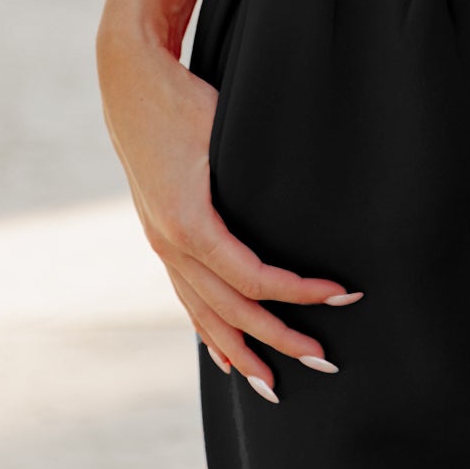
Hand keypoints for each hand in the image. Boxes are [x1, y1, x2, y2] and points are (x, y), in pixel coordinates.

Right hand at [97, 21, 359, 399]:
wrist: (129, 83)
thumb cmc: (185, 100)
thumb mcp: (224, 129)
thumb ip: (256, 171)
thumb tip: (308, 197)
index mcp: (189, 224)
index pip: (252, 279)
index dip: (298, 294)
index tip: (340, 294)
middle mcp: (171, 244)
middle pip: (231, 310)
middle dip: (278, 339)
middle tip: (325, 360)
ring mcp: (161, 244)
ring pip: (203, 314)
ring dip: (241, 350)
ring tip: (273, 385)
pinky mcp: (160, 237)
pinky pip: (186, 298)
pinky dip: (207, 331)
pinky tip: (223, 358)